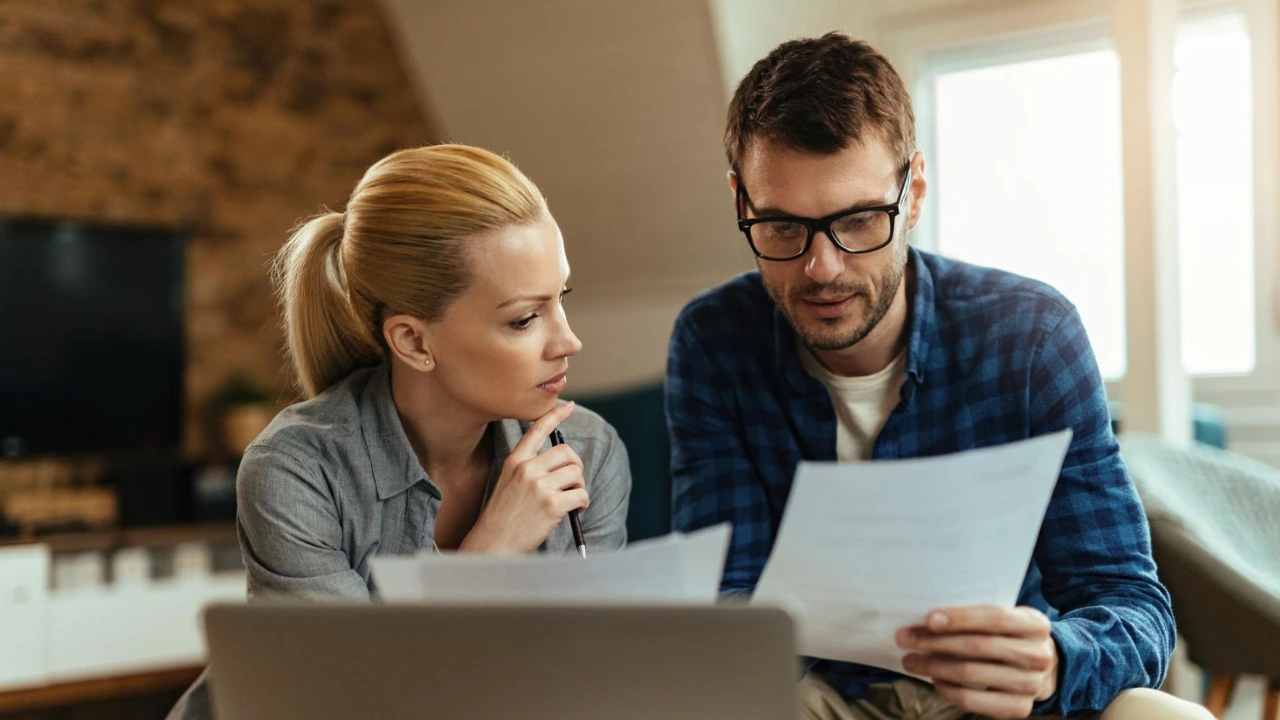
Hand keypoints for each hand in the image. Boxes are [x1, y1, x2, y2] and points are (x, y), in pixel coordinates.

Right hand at [459, 402, 587, 553]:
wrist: (493, 544)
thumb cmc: (503, 516)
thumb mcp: (508, 482)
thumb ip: (529, 468)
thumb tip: (561, 461)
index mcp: (515, 461)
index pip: (537, 429)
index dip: (555, 415)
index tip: (568, 405)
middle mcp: (527, 469)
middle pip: (567, 453)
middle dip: (575, 467)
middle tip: (572, 482)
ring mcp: (539, 486)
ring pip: (576, 473)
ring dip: (579, 486)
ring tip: (571, 498)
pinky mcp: (552, 505)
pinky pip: (581, 494)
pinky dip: (583, 502)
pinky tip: (574, 510)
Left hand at [896, 605, 1057, 719]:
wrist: (1045, 671)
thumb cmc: (1010, 637)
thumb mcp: (1005, 620)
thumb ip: (977, 617)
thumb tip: (926, 619)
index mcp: (1035, 624)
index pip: (994, 618)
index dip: (959, 619)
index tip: (928, 619)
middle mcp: (1037, 655)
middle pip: (978, 647)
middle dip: (935, 642)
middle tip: (905, 638)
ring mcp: (1030, 685)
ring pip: (971, 674)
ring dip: (934, 666)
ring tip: (910, 660)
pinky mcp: (1018, 709)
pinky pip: (972, 700)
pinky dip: (947, 689)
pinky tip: (933, 678)